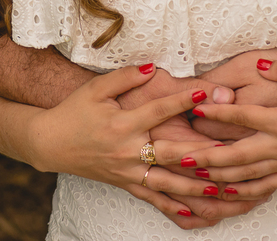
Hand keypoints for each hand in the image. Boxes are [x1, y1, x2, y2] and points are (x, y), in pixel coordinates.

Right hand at [26, 66, 221, 203]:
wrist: (50, 143)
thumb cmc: (74, 111)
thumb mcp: (96, 89)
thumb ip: (125, 77)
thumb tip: (152, 66)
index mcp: (122, 124)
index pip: (157, 111)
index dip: (180, 100)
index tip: (203, 93)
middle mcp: (127, 151)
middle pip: (170, 154)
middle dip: (200, 153)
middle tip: (227, 151)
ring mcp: (127, 172)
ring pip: (167, 182)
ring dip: (195, 186)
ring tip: (221, 186)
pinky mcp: (125, 184)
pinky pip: (152, 198)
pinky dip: (173, 205)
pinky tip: (194, 210)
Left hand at [159, 60, 276, 197]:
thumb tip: (259, 64)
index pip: (244, 117)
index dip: (218, 113)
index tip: (195, 108)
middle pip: (236, 155)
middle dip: (205, 156)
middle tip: (179, 155)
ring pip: (246, 175)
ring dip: (217, 176)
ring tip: (192, 175)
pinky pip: (264, 186)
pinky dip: (243, 191)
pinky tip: (225, 192)